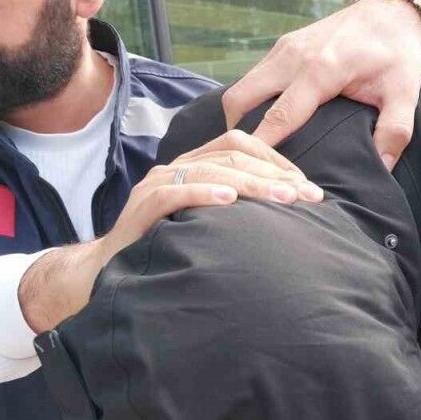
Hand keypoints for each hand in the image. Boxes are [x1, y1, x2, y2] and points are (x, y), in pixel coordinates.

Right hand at [20, 130, 319, 332]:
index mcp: (196, 166)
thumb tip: (290, 215)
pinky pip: (174, 193)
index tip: (309, 187)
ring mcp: (158, 185)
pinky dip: (204, 193)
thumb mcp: (210, 227)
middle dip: (275, 173)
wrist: (111, 274)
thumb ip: (239, 213)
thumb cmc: (170, 250)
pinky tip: (230, 201)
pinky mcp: (142, 208)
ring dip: (252, 183)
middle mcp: (178, 168)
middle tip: (308, 196)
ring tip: (283, 197)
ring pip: (210, 169)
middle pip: (232, 155)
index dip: (277, 160)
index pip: (241, 146)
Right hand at [221, 0, 420, 168]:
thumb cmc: (397, 55)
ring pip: (243, 87)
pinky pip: (253, 77)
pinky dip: (250, 101)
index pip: (278, 117)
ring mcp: (284, 48)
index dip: (262, 148)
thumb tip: (381, 167)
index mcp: (321, 70)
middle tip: (249, 165)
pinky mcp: (283, 46)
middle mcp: (293, 57)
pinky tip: (264, 122)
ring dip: (241, 117)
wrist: (390, 14)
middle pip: (242, 99)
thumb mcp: (405, 95)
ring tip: (254, 149)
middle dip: (239, 133)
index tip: (254, 175)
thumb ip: (394, 132)